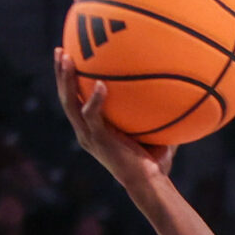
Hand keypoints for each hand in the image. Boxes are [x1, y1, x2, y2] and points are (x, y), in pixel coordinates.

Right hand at [54, 48, 176, 193]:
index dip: (70, 82)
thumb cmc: (155, 164)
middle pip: (66, 98)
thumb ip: (154, 114)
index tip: (71, 59)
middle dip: (61, 74)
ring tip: (67, 58)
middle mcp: (85, 132)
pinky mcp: (98, 140)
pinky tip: (100, 84)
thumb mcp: (153, 135)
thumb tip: (174, 90)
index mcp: (92, 130)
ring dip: (66, 80)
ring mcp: (89, 136)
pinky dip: (94, 99)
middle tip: (60, 50)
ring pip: (70, 103)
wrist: (149, 184)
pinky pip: (92, 115)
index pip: (75, 102)